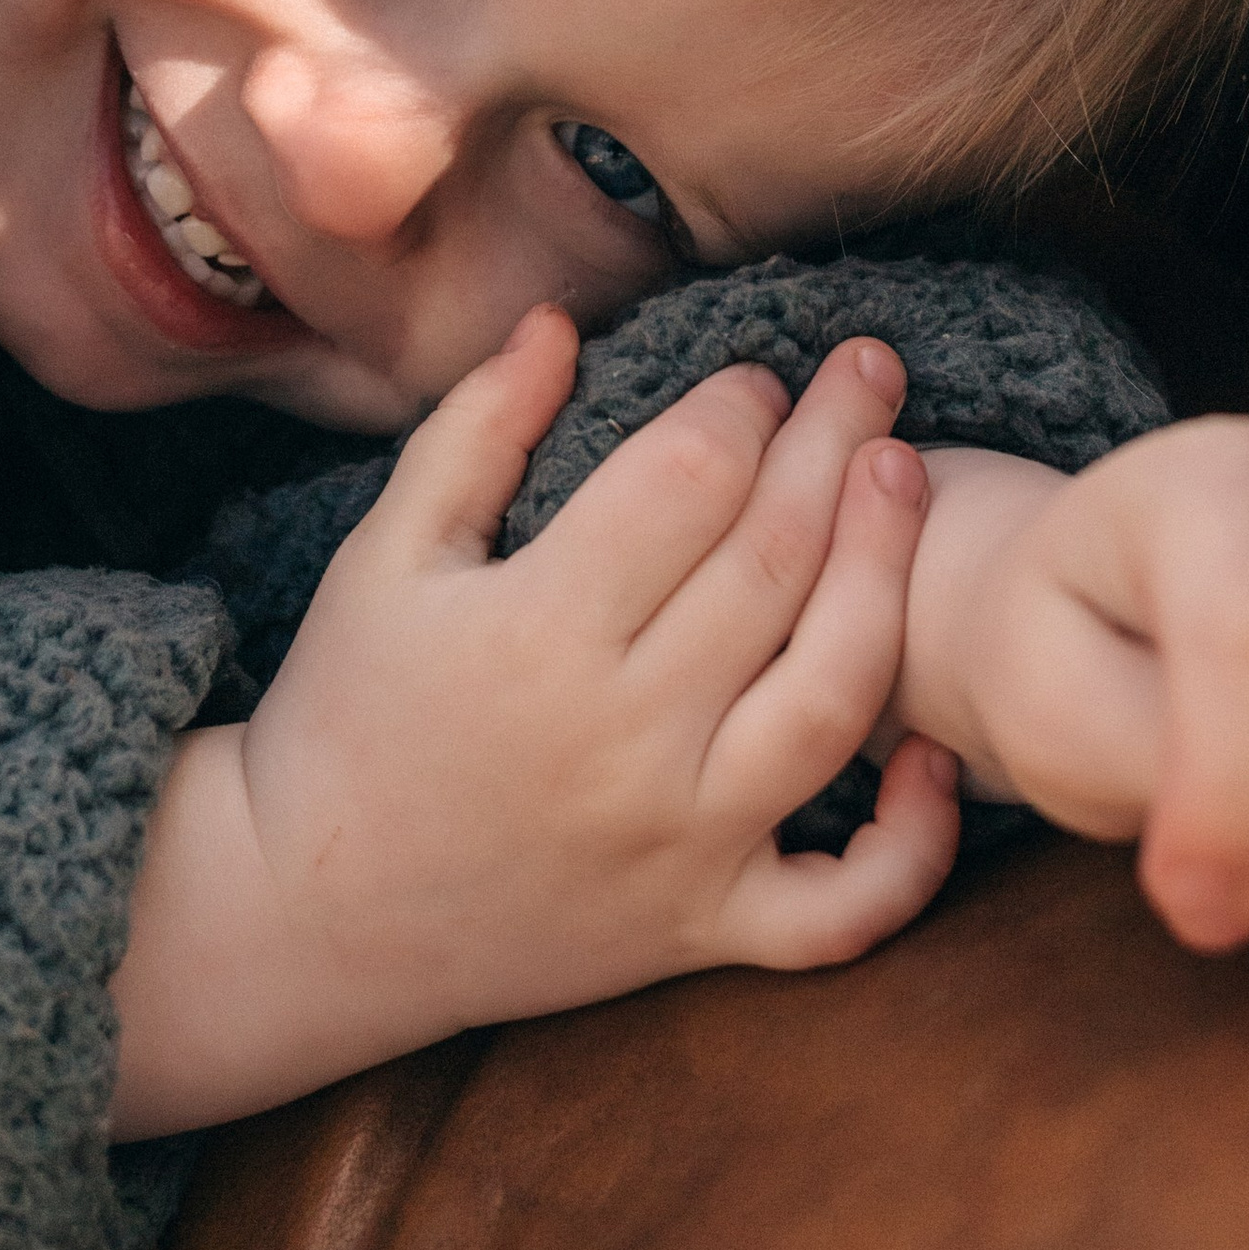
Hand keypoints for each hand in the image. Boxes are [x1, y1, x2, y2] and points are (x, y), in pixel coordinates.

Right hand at [109, 307, 960, 1133]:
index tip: (754, 375)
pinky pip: (843, 908)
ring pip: (834, 701)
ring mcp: (679, 843)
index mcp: (537, 632)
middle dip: (835, 441)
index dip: (739, 407)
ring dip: (886, 578)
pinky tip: (938, 756)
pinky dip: (912, 846)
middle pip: (773, 561)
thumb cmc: (348, 712)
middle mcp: (623, 738)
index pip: (686, 481)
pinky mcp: (705, 931)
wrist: (310, 917)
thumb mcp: (384, 553)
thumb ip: (477, 429)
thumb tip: (561, 318)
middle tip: (870, 371)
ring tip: (906, 478)